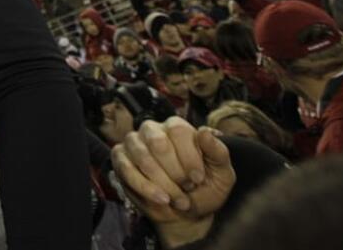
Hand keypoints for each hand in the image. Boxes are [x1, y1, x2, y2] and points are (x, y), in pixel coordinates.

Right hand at [111, 118, 234, 226]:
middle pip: (157, 142)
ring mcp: (134, 143)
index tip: (198, 178)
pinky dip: (145, 187)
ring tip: (177, 199)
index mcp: (177, 128)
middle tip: (187, 188)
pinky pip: (126, 168)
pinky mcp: (120, 159)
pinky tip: (161, 199)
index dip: (188, 156)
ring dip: (162, 182)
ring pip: (142, 155)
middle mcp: (153, 130)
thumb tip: (205, 131)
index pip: (178, 130)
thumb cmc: (204, 189)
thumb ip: (218, 153)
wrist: (186, 214)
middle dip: (174, 171)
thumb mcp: (222, 175)